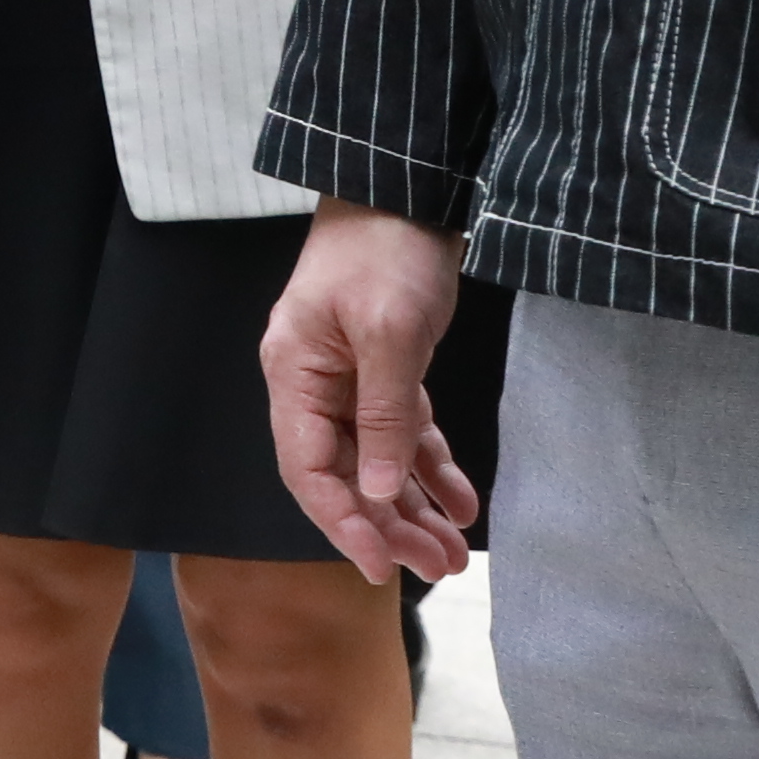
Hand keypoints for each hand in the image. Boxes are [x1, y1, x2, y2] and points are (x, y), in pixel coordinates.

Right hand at [263, 201, 484, 585]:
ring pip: (379, 461)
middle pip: (345, 474)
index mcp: (295, 373)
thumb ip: (385, 414)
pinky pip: (405, 433)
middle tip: (437, 569)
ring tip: (454, 553)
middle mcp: (315, 384)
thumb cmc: (386, 250)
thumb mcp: (390, 332)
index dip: (340, 522)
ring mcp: (349, 377)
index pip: (308, 468)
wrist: (408, 189)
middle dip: (388, 525)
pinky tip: (463, 502)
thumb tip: (381, 490)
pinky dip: (433, 468)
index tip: (380, 565)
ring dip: (413, 508)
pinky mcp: (387, 368)